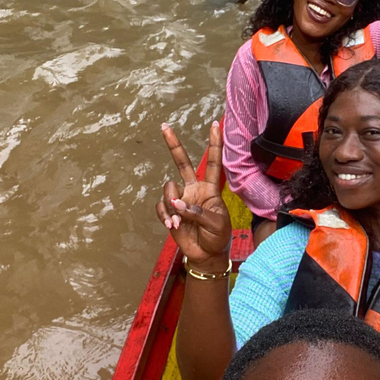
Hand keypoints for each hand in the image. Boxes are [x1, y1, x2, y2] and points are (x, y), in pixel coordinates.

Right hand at [155, 122, 231, 270]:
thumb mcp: (216, 224)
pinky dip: (165, 216)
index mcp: (210, 189)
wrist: (206, 254)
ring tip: (178, 222)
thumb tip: (177, 203)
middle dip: (173, 145)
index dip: (215, 144)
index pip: (212, 162)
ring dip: (171, 205)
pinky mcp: (170, 211)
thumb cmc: (218, 237)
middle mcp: (194, 189)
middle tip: (164, 126)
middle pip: (182, 163)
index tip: (215, 125)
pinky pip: (161, 207)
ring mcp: (180, 199)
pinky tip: (172, 226)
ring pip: (168, 189)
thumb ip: (197, 212)